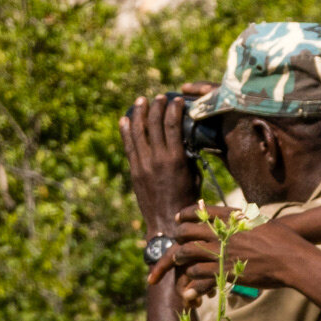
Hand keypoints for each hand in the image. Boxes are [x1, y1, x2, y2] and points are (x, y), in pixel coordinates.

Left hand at [121, 92, 202, 236]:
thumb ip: (189, 157)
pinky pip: (128, 146)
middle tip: (159, 97)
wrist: (166, 222)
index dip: (173, 109)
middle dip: (156, 107)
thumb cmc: (187, 200)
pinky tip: (125, 119)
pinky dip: (126, 131)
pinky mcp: (134, 170)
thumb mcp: (194, 176)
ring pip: (138, 131)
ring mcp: (143, 164)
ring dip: (139, 113)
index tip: (176, 99)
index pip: (173, 125)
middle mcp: (158, 158)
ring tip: (141, 101)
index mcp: (176, 159)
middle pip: (154, 124)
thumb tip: (185, 140)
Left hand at [164, 215, 320, 295]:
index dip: (185, 215)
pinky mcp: (224, 271)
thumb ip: (246, 218)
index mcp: (230, 217)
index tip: (179, 219)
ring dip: (180, 258)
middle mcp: (222, 232)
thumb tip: (242, 215)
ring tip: (179, 261)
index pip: (199, 211)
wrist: (292, 259)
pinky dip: (191, 279)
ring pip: (187, 253)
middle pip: (187, 231)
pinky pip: (197, 273)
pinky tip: (190, 282)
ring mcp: (221, 252)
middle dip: (179, 237)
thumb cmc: (284, 239)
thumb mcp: (262, 221)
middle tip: (177, 241)